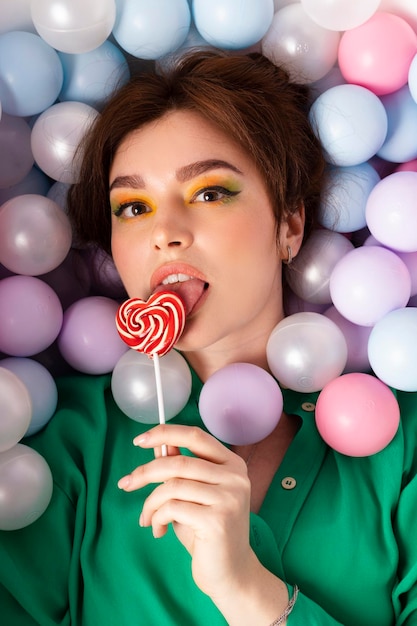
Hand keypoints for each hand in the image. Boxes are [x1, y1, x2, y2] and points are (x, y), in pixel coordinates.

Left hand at [117, 424, 254, 600]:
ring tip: (146, 518)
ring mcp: (228, 497)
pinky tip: (158, 530)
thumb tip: (160, 445)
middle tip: (126, 484)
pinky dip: (157, 517)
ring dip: (150, 503)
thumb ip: (181, 469)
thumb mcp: (193, 495)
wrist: (230, 573)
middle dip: (145, 472)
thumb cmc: (207, 532)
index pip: (196, 436)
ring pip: (172, 486)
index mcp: (232, 464)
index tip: (140, 439)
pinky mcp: (217, 520)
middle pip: (179, 462)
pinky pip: (172, 508)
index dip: (165, 433)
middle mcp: (234, 477)